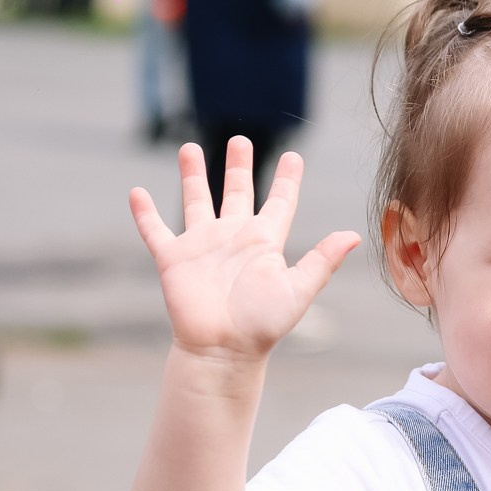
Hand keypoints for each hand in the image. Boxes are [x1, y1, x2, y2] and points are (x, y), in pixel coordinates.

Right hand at [129, 140, 360, 364]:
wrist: (224, 349)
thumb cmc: (263, 324)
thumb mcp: (298, 289)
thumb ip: (322, 260)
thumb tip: (354, 235)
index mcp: (264, 241)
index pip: (279, 202)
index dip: (287, 179)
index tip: (294, 156)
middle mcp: (233, 237)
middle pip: (237, 192)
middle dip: (239, 166)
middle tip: (241, 140)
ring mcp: (202, 245)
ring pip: (196, 200)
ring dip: (193, 175)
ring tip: (190, 148)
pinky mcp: (174, 258)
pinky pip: (155, 230)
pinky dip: (144, 213)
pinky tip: (136, 192)